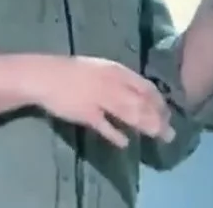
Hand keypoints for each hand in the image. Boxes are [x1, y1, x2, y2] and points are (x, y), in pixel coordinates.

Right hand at [26, 55, 174, 148]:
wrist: (43, 76)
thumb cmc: (72, 71)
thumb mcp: (100, 69)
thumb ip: (119, 81)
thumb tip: (140, 95)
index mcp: (115, 70)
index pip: (146, 87)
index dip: (159, 102)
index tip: (167, 114)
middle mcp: (111, 84)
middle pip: (141, 102)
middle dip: (158, 118)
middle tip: (169, 132)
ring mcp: (99, 99)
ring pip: (129, 114)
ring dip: (145, 126)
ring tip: (157, 136)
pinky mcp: (86, 114)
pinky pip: (106, 126)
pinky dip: (117, 135)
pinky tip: (125, 143)